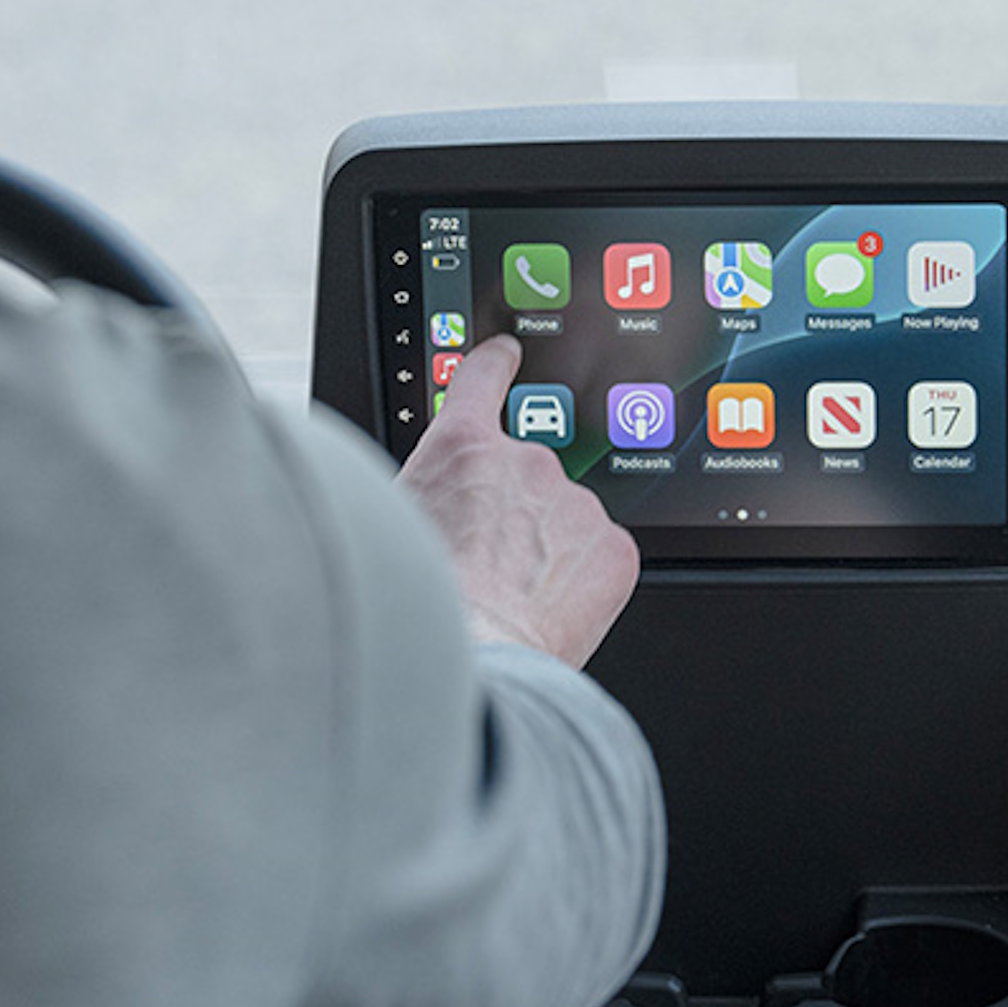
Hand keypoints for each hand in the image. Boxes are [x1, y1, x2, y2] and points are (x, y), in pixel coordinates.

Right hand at [396, 336, 639, 668]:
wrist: (470, 651)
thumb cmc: (419, 599)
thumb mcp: (394, 523)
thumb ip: (430, 496)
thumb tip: (439, 511)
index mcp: (464, 447)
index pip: (481, 380)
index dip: (494, 366)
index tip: (506, 355)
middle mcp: (528, 461)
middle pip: (528, 481)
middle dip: (516, 521)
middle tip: (488, 572)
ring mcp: (577, 503)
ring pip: (566, 526)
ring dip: (547, 556)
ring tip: (510, 602)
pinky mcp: (614, 550)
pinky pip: (600, 562)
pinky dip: (581, 586)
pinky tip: (548, 613)